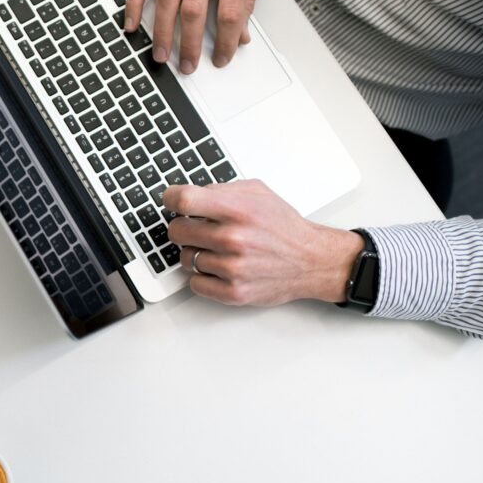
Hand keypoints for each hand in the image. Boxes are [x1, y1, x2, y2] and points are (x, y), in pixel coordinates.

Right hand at [125, 0, 266, 73]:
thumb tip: (241, 35)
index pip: (230, 13)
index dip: (226, 42)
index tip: (222, 57)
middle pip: (194, 11)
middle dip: (189, 45)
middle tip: (187, 65)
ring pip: (167, 0)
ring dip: (162, 32)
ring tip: (161, 54)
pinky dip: (135, 3)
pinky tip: (132, 23)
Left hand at [162, 180, 362, 306]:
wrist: (311, 261)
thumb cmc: (284, 227)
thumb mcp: (258, 193)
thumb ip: (221, 189)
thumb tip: (189, 194)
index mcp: (238, 210)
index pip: (184, 201)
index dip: (171, 198)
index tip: (171, 200)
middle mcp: (234, 239)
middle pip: (177, 231)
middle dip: (184, 227)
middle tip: (197, 228)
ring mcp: (232, 268)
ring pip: (185, 258)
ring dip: (196, 253)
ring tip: (217, 249)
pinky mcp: (233, 292)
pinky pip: (195, 283)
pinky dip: (202, 276)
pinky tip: (218, 267)